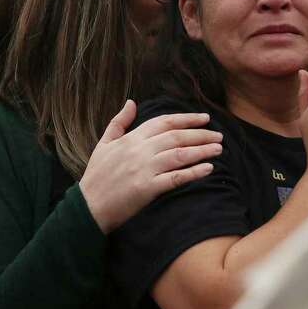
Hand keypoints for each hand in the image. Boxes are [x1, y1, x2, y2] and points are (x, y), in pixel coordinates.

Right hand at [80, 100, 222, 233]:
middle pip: (176, 137)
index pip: (164, 122)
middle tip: (219, 135)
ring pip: (179, 155)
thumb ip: (119, 122)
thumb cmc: (97, 175)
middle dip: (201, 134)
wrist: (88, 206)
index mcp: (131, 138)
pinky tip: (208, 169)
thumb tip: (131, 102)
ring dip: (202, 150)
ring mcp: (144, 169)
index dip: (187, 118)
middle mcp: (140, 150)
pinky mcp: (147, 188)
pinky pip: (175, 178)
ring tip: (218, 149)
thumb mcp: (104, 143)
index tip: (205, 118)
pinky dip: (193, 172)